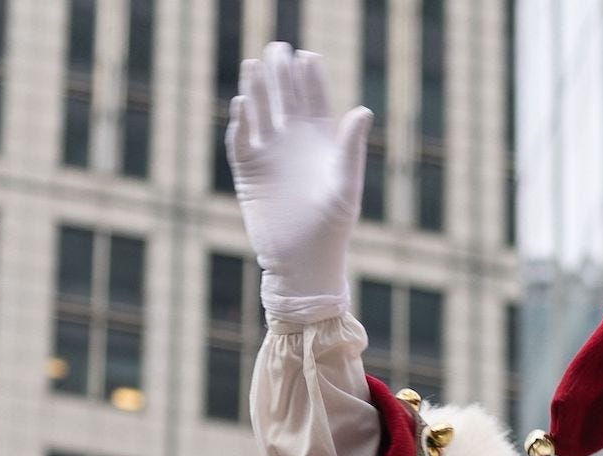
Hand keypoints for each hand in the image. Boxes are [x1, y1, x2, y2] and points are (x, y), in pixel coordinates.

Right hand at [225, 42, 371, 304]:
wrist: (304, 260)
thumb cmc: (332, 227)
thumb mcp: (345, 185)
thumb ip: (350, 147)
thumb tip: (362, 110)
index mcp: (322, 142)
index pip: (314, 101)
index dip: (311, 78)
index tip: (308, 55)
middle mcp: (294, 143)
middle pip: (285, 98)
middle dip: (281, 73)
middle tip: (277, 47)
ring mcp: (269, 155)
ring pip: (261, 113)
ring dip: (258, 89)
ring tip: (254, 64)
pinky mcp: (248, 172)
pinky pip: (241, 141)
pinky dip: (240, 124)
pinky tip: (242, 105)